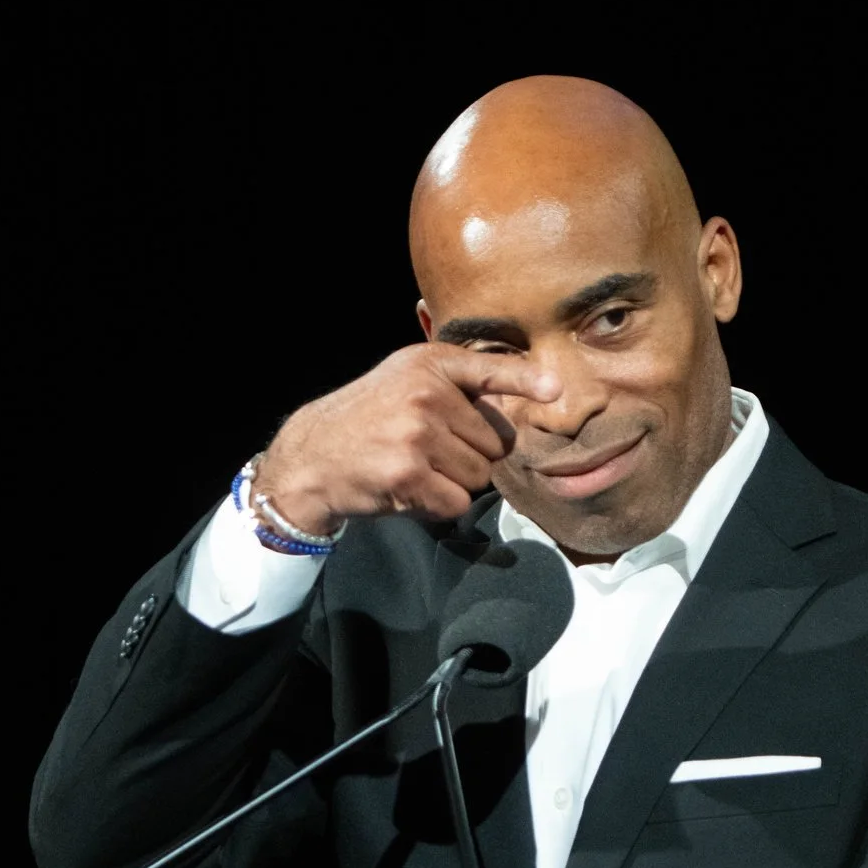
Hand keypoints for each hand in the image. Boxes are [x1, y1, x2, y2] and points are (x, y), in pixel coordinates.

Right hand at [251, 346, 561, 530]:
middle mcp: (426, 393)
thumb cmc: (369, 419)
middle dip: (470, 454)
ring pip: (479, 475)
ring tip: (416, 467)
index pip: (490, 369)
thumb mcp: (408, 381)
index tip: (554, 388)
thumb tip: (526, 395)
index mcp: (430, 364)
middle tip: (428, 449)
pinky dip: (438, 504)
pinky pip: (457, 501)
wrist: (312, 456)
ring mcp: (418, 433)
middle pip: (495, 442)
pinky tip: (408, 488)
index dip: (525, 380)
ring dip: (454, 482)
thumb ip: (458, 384)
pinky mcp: (409, 474)